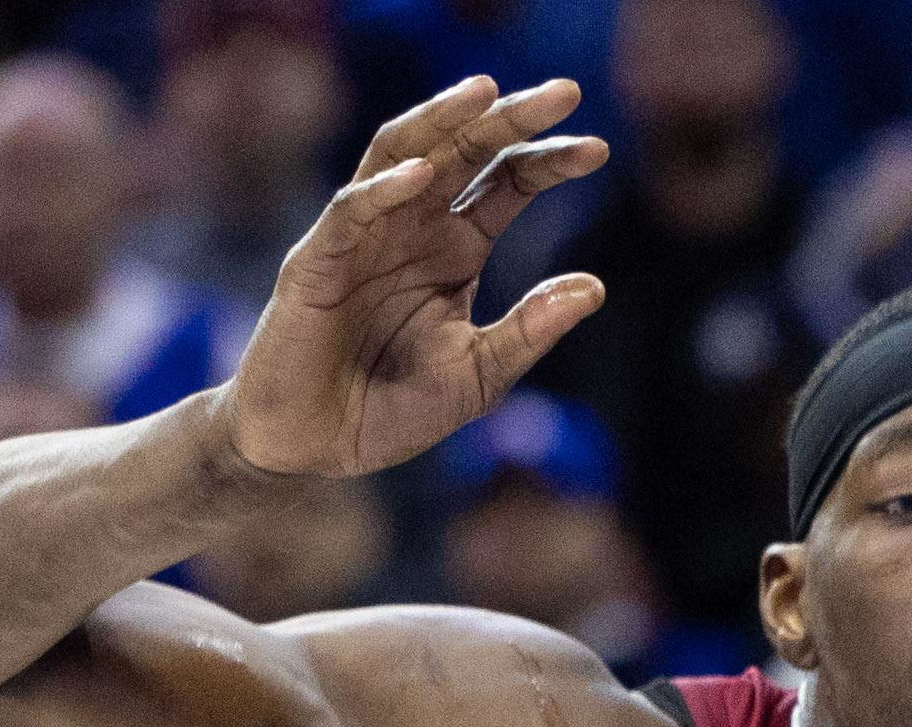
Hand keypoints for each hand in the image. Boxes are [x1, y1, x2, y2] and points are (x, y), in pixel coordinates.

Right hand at [223, 77, 609, 480]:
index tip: (599, 149)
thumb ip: (530, 332)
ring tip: (487, 93)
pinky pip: (350, 213)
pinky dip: (383, 190)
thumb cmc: (391, 410)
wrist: (313, 449)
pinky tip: (423, 175)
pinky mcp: (317, 263)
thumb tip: (595, 287)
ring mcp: (363, 238)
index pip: (506, 183)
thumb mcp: (479, 376)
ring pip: (401, 154)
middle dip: (511, 118)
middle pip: (464, 151)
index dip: (548, 161)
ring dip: (442, 121)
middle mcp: (412, 228)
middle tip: (565, 91)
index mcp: (455, 249)